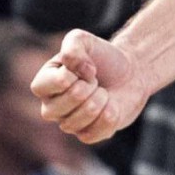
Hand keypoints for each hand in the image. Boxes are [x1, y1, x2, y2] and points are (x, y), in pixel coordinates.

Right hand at [31, 29, 149, 143]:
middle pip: (64, 104)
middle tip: (95, 80)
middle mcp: (51, 107)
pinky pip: (93, 133)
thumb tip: (78, 72)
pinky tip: (111, 106)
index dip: (72, 74)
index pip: (47, 85)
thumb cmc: (101, 56)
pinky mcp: (87, 135)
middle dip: (88, 87)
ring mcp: (68, 123)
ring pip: (79, 120)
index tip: (85, 67)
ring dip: (100, 100)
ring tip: (103, 91)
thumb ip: (72, 47)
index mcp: (44, 83)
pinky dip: (109, 116)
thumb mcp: (83, 40)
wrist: (130, 72)